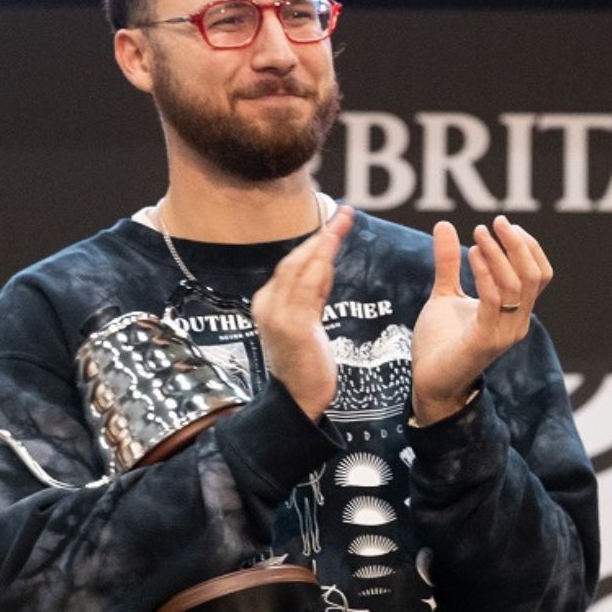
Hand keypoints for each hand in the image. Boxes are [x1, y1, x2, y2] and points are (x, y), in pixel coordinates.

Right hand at [250, 206, 353, 421]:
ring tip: (343, 222)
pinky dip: (321, 266)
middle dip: (322, 234)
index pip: (293, 262)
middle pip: (296, 259)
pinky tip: (333, 251)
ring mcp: (276, 315)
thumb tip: (324, 265)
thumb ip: (311, 295)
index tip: (336, 221)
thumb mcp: (306, 321)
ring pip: (300, 268)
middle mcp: (266, 304)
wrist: (297, 399)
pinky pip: (308, 289)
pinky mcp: (291, 326)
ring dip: (324, 243)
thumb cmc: (305, 361)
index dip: (315, 239)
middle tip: (345, 212)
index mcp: (268, 301)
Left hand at [412, 216, 553, 425]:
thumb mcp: (445, 294)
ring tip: (478, 235)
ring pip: (518, 285)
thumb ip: (450, 263)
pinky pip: (494, 301)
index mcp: (516, 311)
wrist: (427, 382)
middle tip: (495, 222)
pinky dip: (485, 273)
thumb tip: (445, 224)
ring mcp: (504, 332)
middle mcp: (518, 322)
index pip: (540, 274)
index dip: (528, 246)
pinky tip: (471, 256)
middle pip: (534, 275)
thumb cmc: (440, 342)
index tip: (502, 225)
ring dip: (499, 254)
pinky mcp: (485, 340)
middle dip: (518, 244)